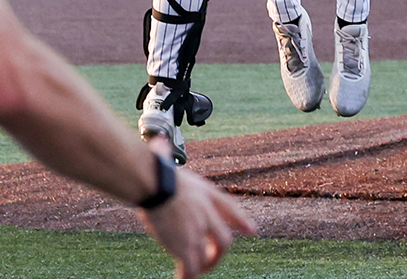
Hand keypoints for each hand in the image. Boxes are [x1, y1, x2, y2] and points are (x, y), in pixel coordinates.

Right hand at [137, 163, 256, 278]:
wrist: (155, 183)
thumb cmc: (155, 170)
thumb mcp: (166, 162)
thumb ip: (164, 154)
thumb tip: (157, 141)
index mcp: (205, 193)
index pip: (230, 208)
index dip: (241, 220)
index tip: (252, 230)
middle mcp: (207, 213)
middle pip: (224, 240)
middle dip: (218, 254)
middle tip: (210, 260)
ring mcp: (198, 231)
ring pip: (207, 257)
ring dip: (202, 267)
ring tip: (194, 273)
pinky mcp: (185, 246)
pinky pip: (190, 268)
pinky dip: (187, 277)